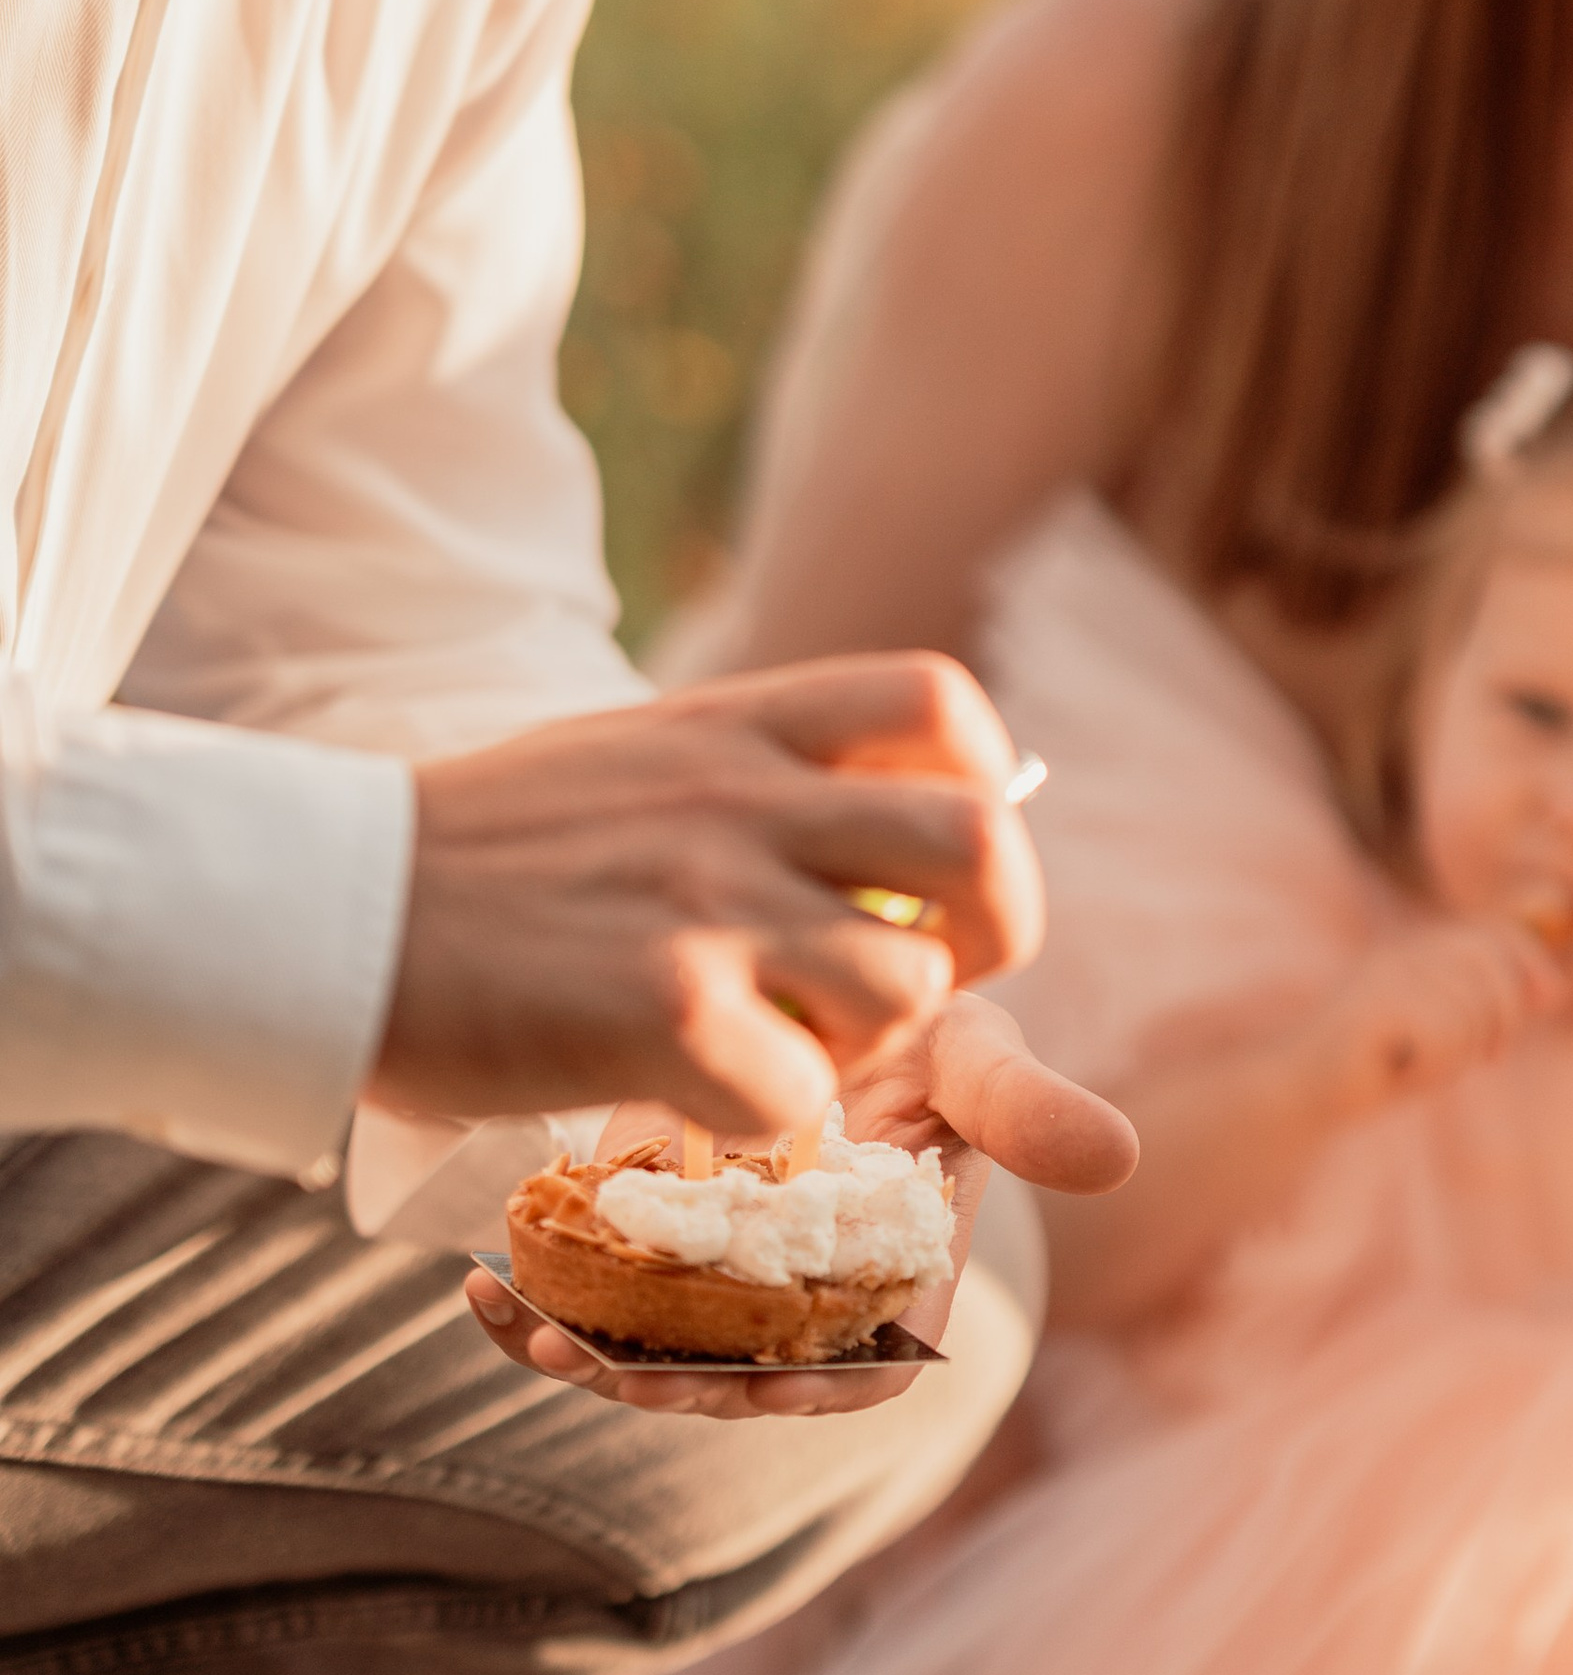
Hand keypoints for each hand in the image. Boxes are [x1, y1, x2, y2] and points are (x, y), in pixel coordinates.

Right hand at [377, 657, 1044, 1134]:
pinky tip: (701, 1099)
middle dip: (992, 929)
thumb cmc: (482, 852)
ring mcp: (709, 898)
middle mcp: (746, 797)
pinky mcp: (662, 1008)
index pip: (942, 705)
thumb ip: (758, 776)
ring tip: (784, 1046)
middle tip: (922, 978)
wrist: (328, 909)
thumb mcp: (639, 759)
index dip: (982, 782)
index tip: (932, 857)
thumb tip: (883, 826)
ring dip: (869, 1043)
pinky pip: (804, 1091)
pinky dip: (773, 1120)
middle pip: (982, 842)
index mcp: (743, 724)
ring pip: (910, 986)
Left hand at [462, 995, 1137, 1418]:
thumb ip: (1029, 1109)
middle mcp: (799, 1295)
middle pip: (732, 1377)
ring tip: (528, 1322)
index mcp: (888, 1279)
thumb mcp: (974, 1054)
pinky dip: (537, 1305)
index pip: (846, 1372)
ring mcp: (718, 1273)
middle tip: (601, 1356)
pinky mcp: (649, 1238)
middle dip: (666, 1381)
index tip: (751, 1375)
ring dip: (588, 1352)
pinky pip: (589, 1299)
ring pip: (651, 1352)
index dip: (796, 1388)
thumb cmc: (920, 1017)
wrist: (827, 970)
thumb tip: (1119, 1157)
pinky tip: (483, 1283)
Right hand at [1301, 920, 1563, 1120]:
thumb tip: (1550, 991)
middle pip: (1491, 964)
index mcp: (1420, 951)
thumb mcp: (1445, 1032)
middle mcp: (1405, 952)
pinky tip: (1401, 1071)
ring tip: (1421, 1065)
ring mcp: (1388, 975)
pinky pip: (1444, 1035)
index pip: (1493, 932)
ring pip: (1471, 1009)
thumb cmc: (1379, 1068)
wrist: (1304, 1093)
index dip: (1531, 960)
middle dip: (1506, 1015)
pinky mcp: (1377, 1005)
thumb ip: (1488, 1008)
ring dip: (1460, 1054)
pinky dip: (1435, 1066)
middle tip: (1490, 1057)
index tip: (1552, 999)